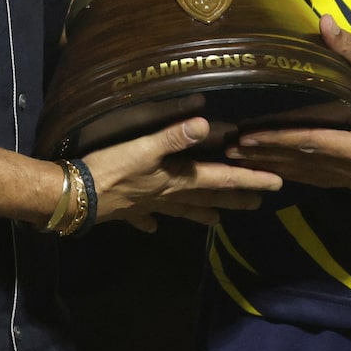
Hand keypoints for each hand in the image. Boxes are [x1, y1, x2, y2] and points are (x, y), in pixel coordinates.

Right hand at [85, 115, 282, 229]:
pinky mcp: (127, 211)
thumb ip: (173, 137)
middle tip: (258, 204)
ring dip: (201, 214)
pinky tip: (152, 227)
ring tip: (217, 222)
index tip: (277, 183)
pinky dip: (152, 222)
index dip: (250, 179)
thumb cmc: (110, 170)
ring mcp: (148, 206)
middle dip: (233, 199)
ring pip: (182, 211)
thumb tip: (205, 123)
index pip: (221, 179)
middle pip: (207, 198)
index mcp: (177, 180)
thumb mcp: (143, 149)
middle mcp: (168, 196)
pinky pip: (145, 218)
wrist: (73, 197)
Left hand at [232, 18, 350, 192]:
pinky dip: (301, 169)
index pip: (314, 144)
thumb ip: (348, 49)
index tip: (247, 136)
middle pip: (310, 165)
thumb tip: (322, 23)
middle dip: (269, 156)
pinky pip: (328, 178)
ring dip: (280, 166)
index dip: (278, 139)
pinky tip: (275, 164)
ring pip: (316, 176)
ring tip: (244, 158)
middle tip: (231, 149)